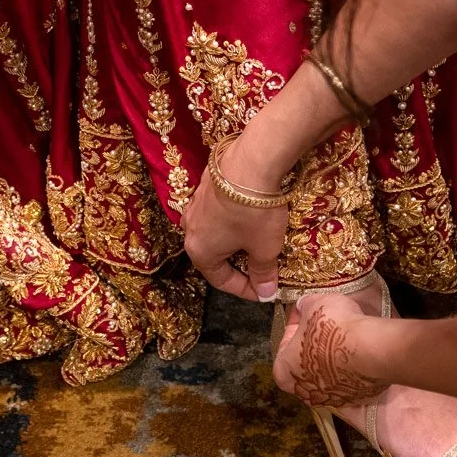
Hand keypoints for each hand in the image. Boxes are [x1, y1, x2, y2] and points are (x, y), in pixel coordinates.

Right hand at [182, 140, 291, 301]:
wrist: (251, 162)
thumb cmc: (255, 213)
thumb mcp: (264, 248)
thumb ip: (263, 273)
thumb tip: (265, 294)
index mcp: (199, 252)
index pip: (221, 281)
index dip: (246, 290)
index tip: (266, 292)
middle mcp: (190, 229)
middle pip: (214, 256)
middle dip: (238, 265)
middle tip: (262, 269)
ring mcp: (195, 204)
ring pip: (215, 232)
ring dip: (235, 241)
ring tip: (256, 241)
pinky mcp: (205, 184)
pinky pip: (218, 211)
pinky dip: (233, 219)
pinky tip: (249, 214)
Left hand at [274, 293, 389, 407]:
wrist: (371, 349)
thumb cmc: (335, 329)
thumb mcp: (315, 304)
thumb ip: (304, 306)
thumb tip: (303, 306)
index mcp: (284, 370)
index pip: (284, 346)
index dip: (295, 326)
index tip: (305, 315)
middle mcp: (305, 391)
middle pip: (305, 367)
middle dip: (313, 349)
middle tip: (324, 330)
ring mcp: (332, 399)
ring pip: (328, 379)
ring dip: (333, 362)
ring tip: (343, 341)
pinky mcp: (357, 399)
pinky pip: (351, 383)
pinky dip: (354, 371)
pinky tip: (360, 354)